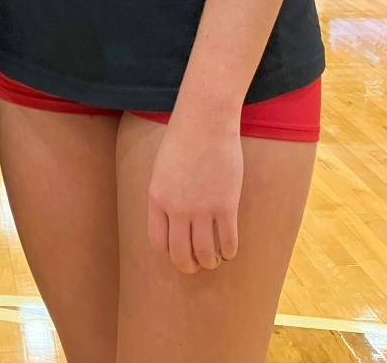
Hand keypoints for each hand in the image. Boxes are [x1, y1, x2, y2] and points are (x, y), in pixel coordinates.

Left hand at [146, 115, 242, 274]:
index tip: (179, 250)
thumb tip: (173, 221)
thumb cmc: (183, 139)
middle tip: (197, 264)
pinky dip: (229, 252)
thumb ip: (165, 195)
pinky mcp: (226, 206)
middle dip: (189, 265)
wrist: (205, 120)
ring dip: (210, 262)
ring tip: (214, 259)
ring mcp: (202, 209)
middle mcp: (177, 209)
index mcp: (157, 199)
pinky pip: (228, 242)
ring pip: (206, 254)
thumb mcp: (161, 168)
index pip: (159, 242)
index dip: (170, 252)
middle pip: (181, 255)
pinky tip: (229, 251)